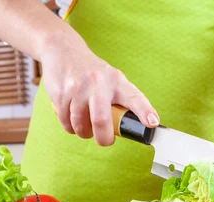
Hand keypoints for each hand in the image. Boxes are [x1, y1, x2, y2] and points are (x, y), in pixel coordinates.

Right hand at [40, 36, 159, 143]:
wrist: (62, 49)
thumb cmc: (92, 72)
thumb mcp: (111, 80)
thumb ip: (120, 101)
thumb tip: (128, 129)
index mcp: (117, 81)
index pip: (134, 98)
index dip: (144, 111)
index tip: (152, 123)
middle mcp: (99, 82)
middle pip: (101, 120)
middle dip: (104, 138)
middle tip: (105, 140)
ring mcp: (78, 87)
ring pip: (81, 125)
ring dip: (84, 133)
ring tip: (86, 127)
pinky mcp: (62, 93)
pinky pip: (67, 122)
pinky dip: (70, 127)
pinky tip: (72, 119)